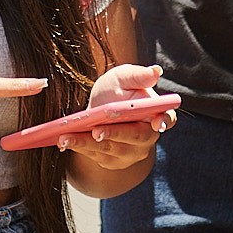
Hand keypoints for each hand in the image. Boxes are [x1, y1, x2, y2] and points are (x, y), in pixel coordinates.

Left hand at [59, 64, 174, 172]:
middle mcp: (147, 137)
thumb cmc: (116, 91)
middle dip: (114, 134)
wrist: (99, 109)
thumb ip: (137, 75)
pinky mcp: (113, 161)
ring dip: (88, 143)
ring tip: (67, 137)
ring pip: (112, 150)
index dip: (163, 121)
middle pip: (134, 138)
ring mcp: (131, 153)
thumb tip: (155, 71)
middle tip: (96, 131)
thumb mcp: (123, 77)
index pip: (166, 119)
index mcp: (155, 114)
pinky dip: (80, 148)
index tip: (157, 122)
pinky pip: (97, 156)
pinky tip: (65, 141)